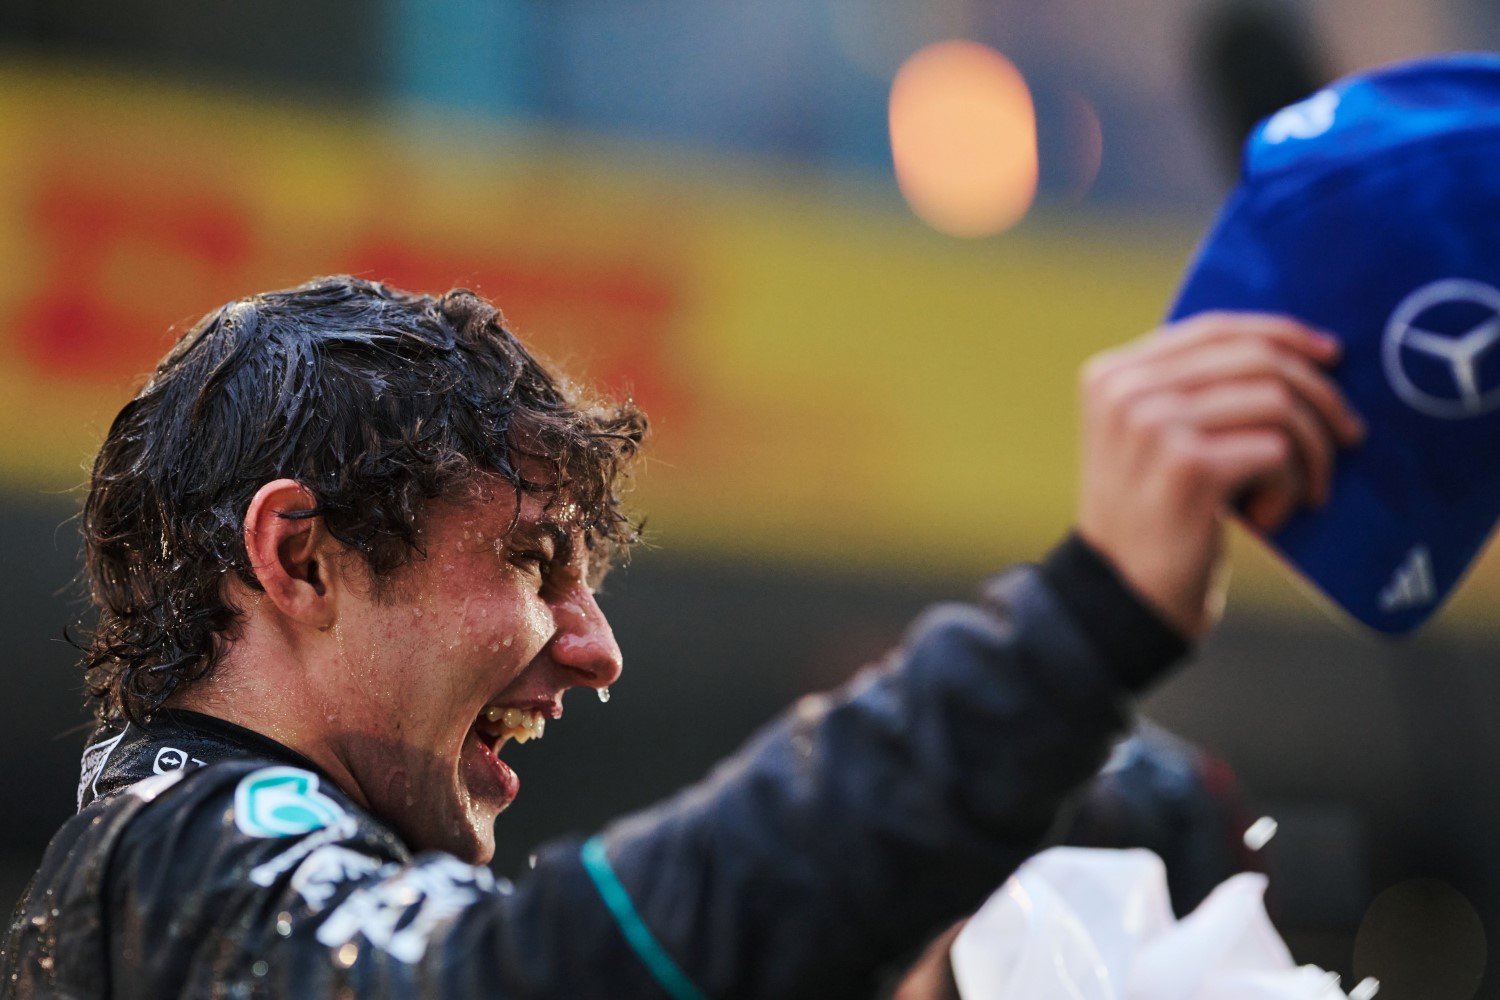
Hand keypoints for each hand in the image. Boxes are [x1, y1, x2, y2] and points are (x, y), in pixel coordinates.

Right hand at [1076, 313, 1364, 638]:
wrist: (1121, 597)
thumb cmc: (1153, 519)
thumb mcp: (1151, 439)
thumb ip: (1190, 390)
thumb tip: (1293, 349)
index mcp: (1113, 375)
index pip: (1215, 327)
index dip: (1283, 333)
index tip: (1330, 356)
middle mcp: (1126, 392)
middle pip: (1256, 359)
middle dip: (1320, 396)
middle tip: (1347, 437)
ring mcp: (1153, 426)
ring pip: (1277, 402)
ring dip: (1312, 451)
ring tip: (1305, 490)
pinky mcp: (1188, 467)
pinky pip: (1277, 452)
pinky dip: (1291, 487)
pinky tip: (1269, 518)